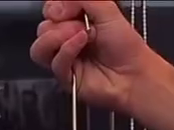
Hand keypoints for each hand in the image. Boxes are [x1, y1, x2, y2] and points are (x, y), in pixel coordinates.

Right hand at [31, 0, 151, 112]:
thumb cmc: (126, 46)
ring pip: (40, 47)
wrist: (134, 74)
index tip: (70, 7)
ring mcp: (65, 60)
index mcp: (74, 22)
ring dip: (58, 36)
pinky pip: (54, 62)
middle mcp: (67, 41)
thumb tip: (55, 7)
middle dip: (61, 22)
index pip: (49, 10)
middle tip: (82, 24)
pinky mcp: (66, 78)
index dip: (55, 6)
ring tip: (81, 34)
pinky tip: (82, 42)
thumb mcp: (106, 8)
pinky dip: (67, 49)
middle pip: (42, 28)